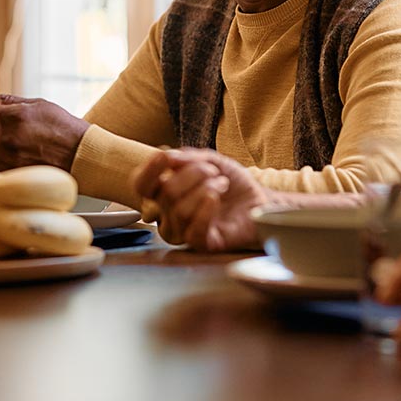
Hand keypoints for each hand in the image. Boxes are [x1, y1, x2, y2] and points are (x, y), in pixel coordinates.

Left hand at [0, 87, 88, 169]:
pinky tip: (15, 157)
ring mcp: (9, 159)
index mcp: (14, 117)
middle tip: (5, 130)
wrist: (81, 155)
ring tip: (12, 144)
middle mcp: (9, 139)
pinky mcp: (12, 175)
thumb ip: (2, 99)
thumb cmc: (61, 127)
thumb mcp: (36, 105)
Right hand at [132, 149, 268, 250]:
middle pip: (165, 193)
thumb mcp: (211, 160)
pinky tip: (215, 198)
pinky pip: (194, 232)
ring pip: (179, 211)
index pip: (141, 186)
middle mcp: (169, 214)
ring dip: (204, 189)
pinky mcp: (204, 244)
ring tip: (222, 184)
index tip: (164, 156)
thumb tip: (168, 157)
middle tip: (212, 171)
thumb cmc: (232, 182)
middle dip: (192, 174)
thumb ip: (189, 158)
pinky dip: (204, 211)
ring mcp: (186, 231)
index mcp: (165, 192)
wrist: (259, 199)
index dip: (148, 170)